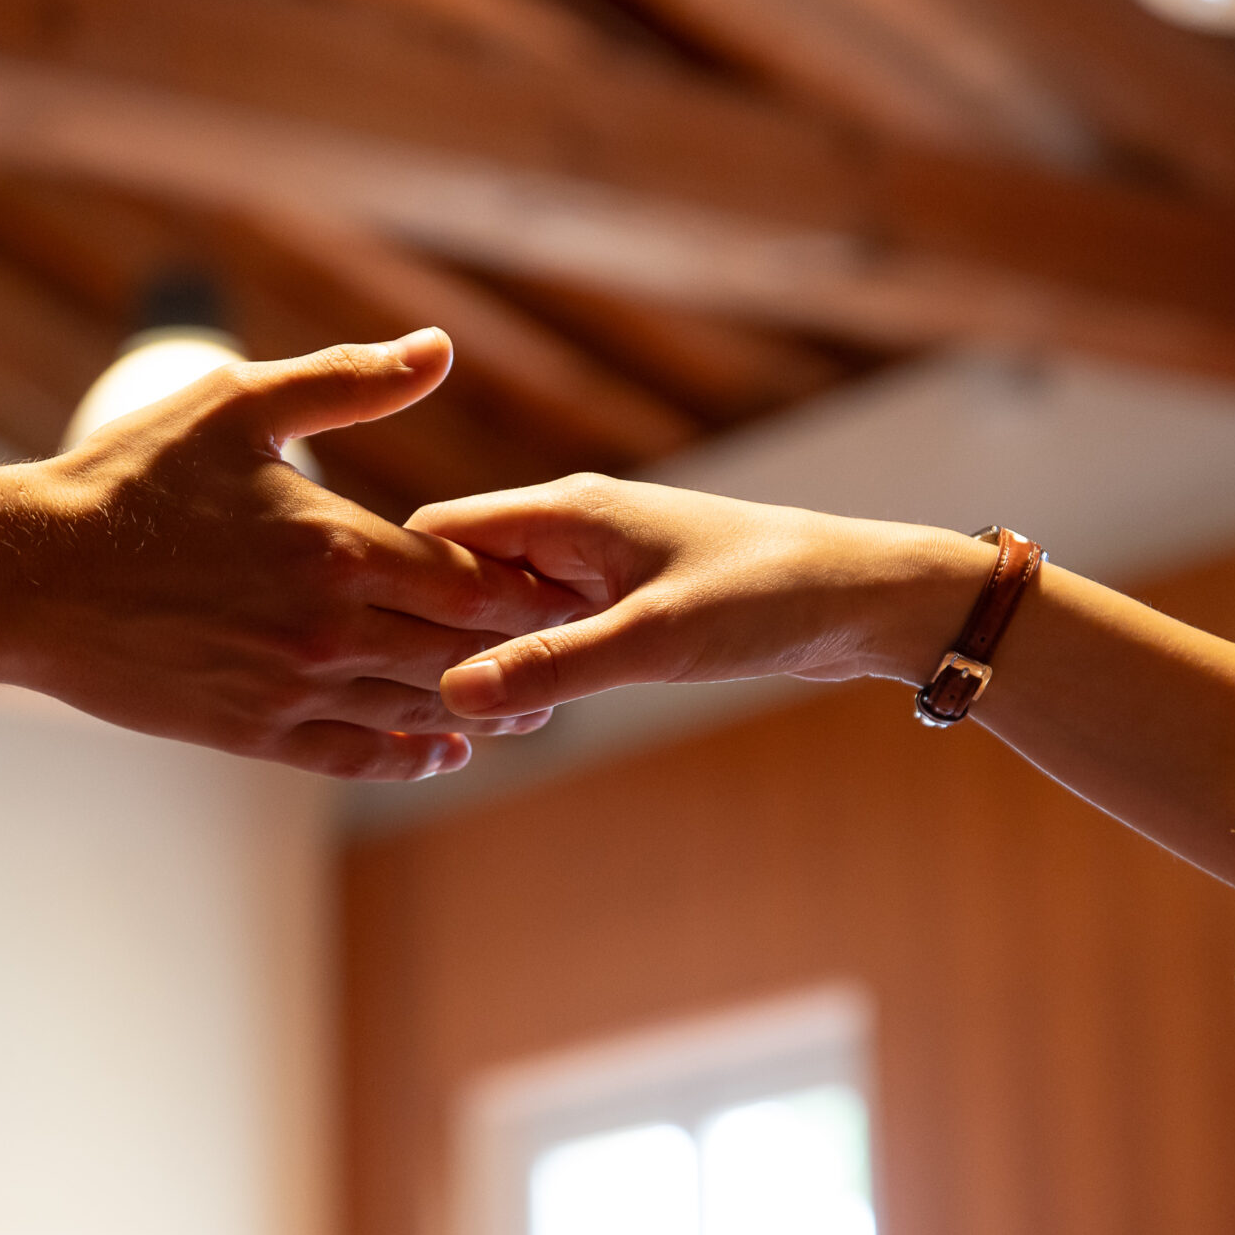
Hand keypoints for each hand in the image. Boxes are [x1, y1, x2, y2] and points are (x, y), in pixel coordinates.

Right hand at [0, 331, 586, 779]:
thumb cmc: (128, 479)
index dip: (529, 585)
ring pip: (416, 710)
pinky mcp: (251, 732)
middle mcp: (329, 631)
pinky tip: (439, 750)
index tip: (568, 581)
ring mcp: (292, 689)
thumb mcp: (235, 406)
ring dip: (477, 709)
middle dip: (520, 651)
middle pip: (461, 653)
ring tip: (524, 704)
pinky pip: (352, 756)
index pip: (472, 581)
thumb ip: (347, 382)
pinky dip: (406, 756)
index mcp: (338, 549)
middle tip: (570, 648)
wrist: (27, 576)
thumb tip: (440, 348)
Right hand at [406, 475, 977, 718]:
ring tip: (460, 724)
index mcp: (565, 510)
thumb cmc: (770, 598)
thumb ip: (552, 665)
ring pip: (502, 606)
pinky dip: (527, 665)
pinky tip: (522, 716)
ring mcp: (596, 564)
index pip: (436, 534)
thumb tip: (452, 693)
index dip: (396, 590)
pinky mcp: (624, 598)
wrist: (866, 598)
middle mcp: (570, 527)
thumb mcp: (655, 641)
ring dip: (482, 658)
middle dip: (433, 636)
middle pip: (460, 573)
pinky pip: (545, 627)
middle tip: (411, 707)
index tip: (369, 652)